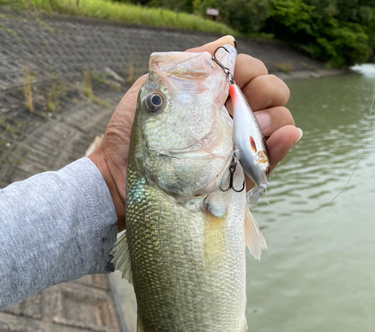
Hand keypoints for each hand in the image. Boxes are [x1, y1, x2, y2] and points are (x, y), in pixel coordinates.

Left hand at [89, 35, 300, 231]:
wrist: (120, 180)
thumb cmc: (132, 134)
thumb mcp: (154, 89)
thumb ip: (189, 65)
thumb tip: (228, 40)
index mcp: (211, 97)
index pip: (247, 73)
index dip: (249, 70)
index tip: (233, 79)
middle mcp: (228, 120)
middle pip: (268, 95)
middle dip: (266, 90)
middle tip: (241, 104)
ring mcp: (236, 148)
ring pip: (276, 123)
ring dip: (275, 116)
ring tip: (254, 125)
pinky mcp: (239, 176)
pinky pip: (271, 159)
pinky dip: (285, 144)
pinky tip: (288, 134)